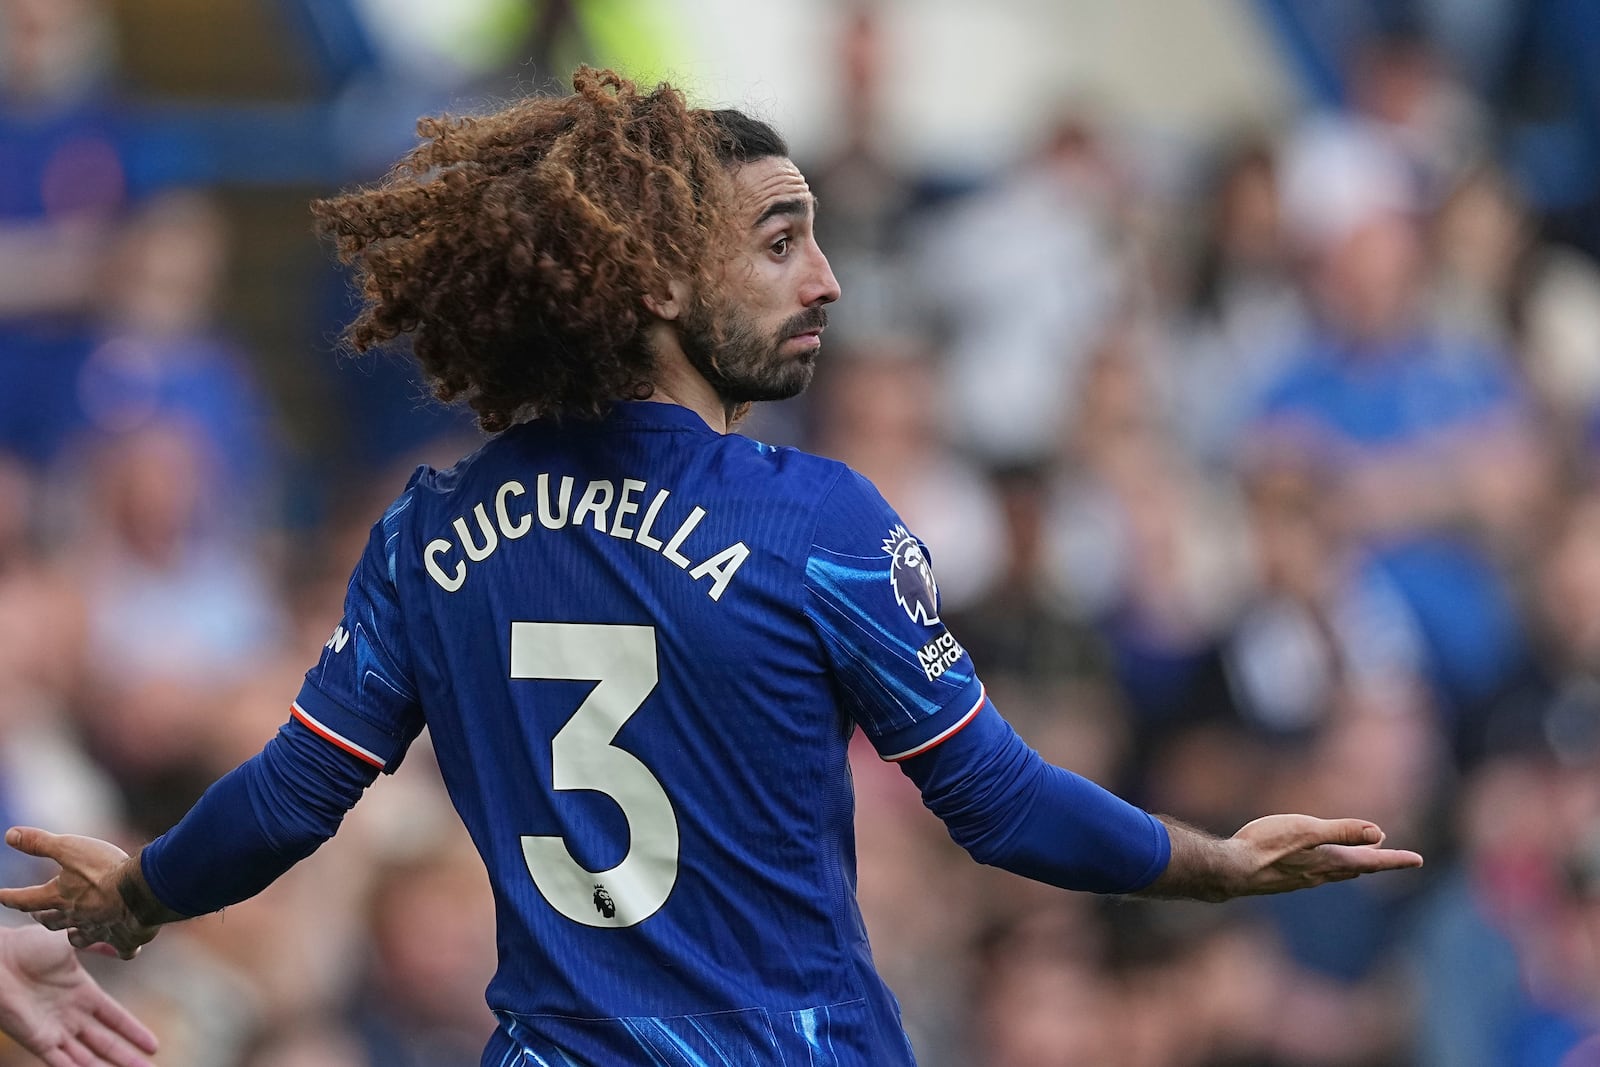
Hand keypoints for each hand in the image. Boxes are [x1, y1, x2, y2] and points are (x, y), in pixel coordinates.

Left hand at [0, 828, 158, 960]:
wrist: (142, 891)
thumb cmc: (105, 869)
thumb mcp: (70, 848)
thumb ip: (40, 843)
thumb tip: (10, 835)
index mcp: (59, 897)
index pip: (26, 900)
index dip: (11, 897)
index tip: (1, 896)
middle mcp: (75, 917)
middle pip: (51, 921)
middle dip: (43, 917)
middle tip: (38, 914)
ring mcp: (99, 930)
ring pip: (80, 938)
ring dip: (75, 935)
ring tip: (74, 932)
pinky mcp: (124, 939)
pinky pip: (121, 950)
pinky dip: (122, 949)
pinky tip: (125, 948)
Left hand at [0, 924, 157, 1065]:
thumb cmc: (28, 946)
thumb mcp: (71, 941)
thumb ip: (99, 944)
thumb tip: (128, 945)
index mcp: (83, 993)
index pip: (114, 1018)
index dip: (133, 1031)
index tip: (152, 1045)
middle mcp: (72, 1016)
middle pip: (106, 1042)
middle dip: (127, 1057)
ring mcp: (55, 1030)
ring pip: (87, 1057)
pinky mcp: (38, 1040)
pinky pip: (61, 1061)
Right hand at [1147, 814, 1423, 901]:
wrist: (1229, 871)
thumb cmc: (1265, 847)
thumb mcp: (1306, 830)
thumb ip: (1341, 831)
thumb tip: (1380, 833)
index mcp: (1329, 861)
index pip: (1370, 861)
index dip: (1396, 860)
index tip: (1418, 860)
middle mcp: (1319, 874)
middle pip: (1356, 868)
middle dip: (1376, 862)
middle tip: (1395, 858)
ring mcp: (1301, 878)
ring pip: (1336, 872)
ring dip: (1353, 865)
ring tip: (1362, 859)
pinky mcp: (1284, 878)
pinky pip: (1316, 874)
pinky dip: (1329, 867)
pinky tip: (1317, 865)